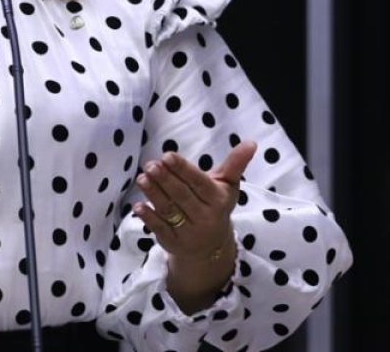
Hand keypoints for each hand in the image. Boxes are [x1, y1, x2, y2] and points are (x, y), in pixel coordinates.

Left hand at [133, 141, 256, 262]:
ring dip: (154, 194)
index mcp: (218, 200)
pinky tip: (138, 205)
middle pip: (182, 196)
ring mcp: (188, 232)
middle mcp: (204, 218)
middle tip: (151, 165)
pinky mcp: (172, 242)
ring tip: (142, 178)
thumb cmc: (216, 206)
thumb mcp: (228, 186)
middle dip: (165, 180)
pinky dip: (148, 217)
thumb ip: (235, 164)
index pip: (199, 183)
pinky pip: (160, 229)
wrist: (211, 246)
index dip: (183, 169)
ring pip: (169, 210)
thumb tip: (251, 142)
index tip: (167, 156)